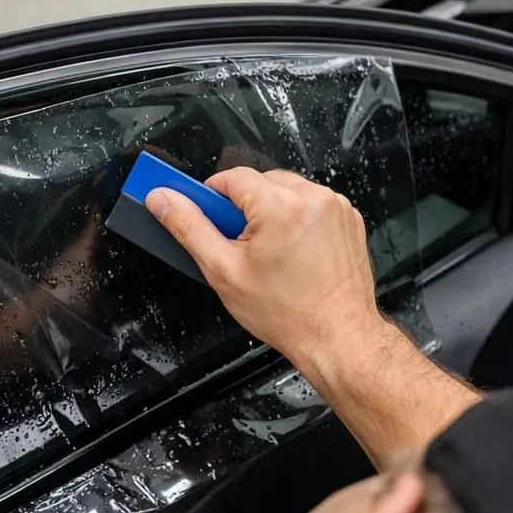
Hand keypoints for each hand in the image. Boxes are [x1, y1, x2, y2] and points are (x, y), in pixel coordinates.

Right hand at [145, 168, 386, 380]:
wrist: (337, 336)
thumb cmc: (288, 313)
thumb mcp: (223, 271)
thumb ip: (189, 228)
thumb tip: (164, 200)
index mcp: (280, 206)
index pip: (232, 176)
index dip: (212, 194)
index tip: (205, 212)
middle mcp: (312, 199)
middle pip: (261, 182)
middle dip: (244, 207)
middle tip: (239, 244)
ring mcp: (335, 207)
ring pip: (287, 191)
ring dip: (272, 211)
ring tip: (270, 252)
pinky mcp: (348, 218)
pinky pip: (311, 204)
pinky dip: (297, 219)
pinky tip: (293, 252)